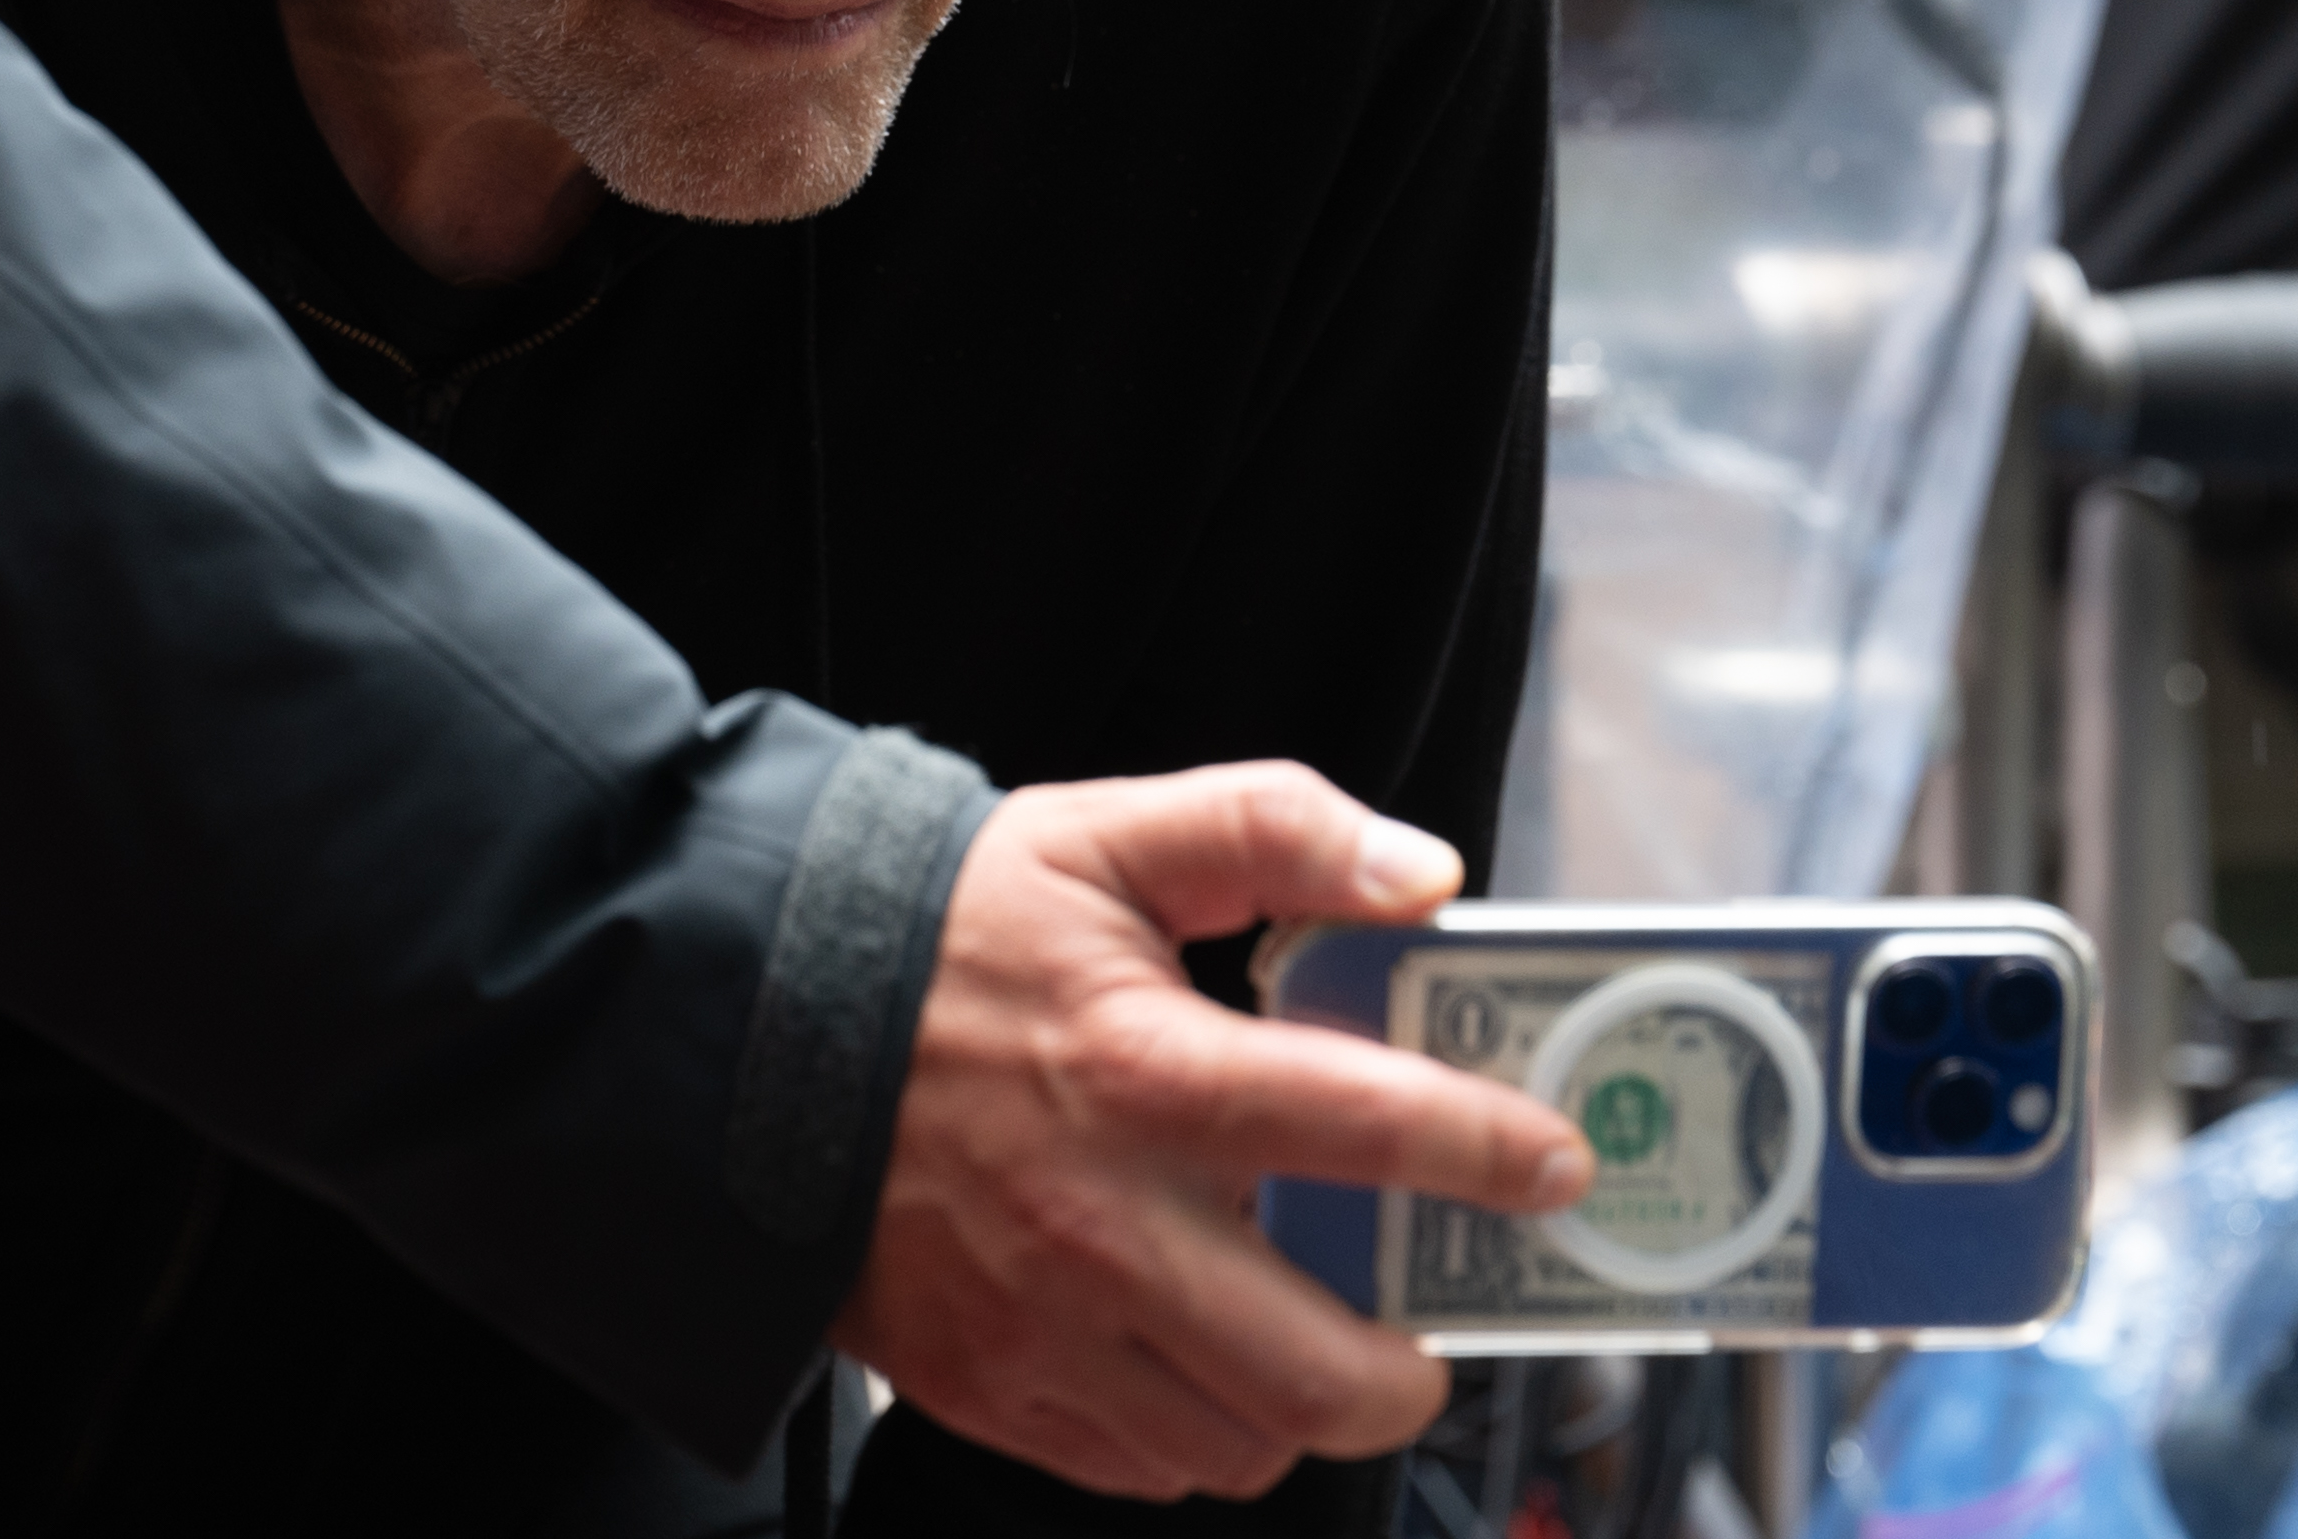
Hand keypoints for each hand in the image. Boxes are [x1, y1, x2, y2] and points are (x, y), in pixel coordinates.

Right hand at [837, 762, 1591, 1501]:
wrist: (742, 1035)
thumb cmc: (935, 935)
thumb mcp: (1102, 838)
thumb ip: (1271, 830)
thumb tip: (1420, 873)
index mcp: (1143, 1072)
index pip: (1364, 1129)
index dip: (1485, 1152)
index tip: (1556, 1165)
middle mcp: (1101, 1225)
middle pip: (1317, 1370)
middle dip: (1412, 1368)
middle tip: (1429, 1320)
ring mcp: (1040, 1328)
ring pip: (1238, 1444)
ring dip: (1302, 1406)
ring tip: (1310, 1335)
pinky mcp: (989, 1392)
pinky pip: (1142, 1467)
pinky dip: (1198, 1433)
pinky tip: (1197, 1352)